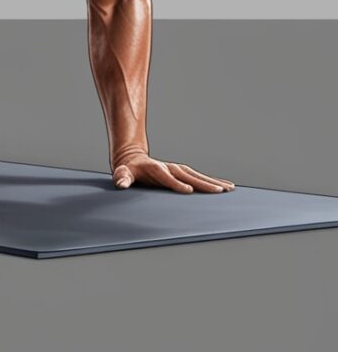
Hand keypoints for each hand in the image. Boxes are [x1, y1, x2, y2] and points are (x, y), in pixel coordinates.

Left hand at [112, 151, 235, 193]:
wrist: (133, 159)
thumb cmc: (128, 170)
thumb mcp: (122, 173)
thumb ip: (121, 178)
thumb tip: (121, 184)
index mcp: (154, 169)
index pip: (166, 177)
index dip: (176, 183)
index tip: (188, 190)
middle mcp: (168, 168)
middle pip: (187, 175)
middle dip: (203, 183)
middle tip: (219, 191)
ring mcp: (176, 169)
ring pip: (197, 175)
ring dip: (213, 182)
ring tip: (229, 189)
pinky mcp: (182, 172)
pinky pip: (199, 177)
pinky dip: (213, 181)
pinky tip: (226, 186)